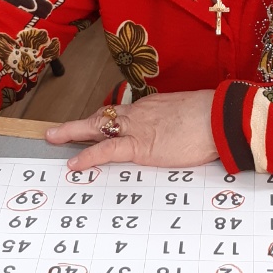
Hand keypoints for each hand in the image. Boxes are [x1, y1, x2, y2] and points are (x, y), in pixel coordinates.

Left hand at [45, 90, 217, 172]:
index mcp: (151, 108)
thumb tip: (178, 135)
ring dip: (72, 133)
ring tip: (53, 139)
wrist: (219, 118)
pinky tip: (74, 164)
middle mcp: (138, 114)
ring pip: (96, 128)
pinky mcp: (141, 146)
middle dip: (77, 125)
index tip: (94, 126)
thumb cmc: (212, 118)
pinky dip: (89, 156)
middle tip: (55, 131)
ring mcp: (137, 129)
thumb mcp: (188, 117)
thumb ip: (176, 126)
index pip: (120, 115)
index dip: (104, 121)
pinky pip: (107, 150)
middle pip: (102, 117)